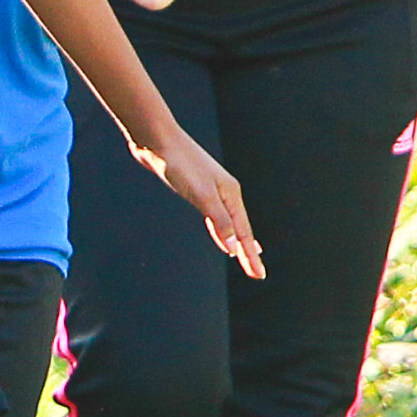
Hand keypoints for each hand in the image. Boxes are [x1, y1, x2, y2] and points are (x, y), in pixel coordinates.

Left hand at [147, 132, 262, 278]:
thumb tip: (234, 247)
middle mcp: (225, 193)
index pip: (243, 233)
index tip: (259, 276)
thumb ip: (219, 221)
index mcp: (231, 194)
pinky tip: (221, 232)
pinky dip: (221, 229)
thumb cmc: (179, 164)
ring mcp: (212, 190)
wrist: (157, 141)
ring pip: (228, 222)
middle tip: (257, 274)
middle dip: (248, 253)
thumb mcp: (201, 195)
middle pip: (240, 229)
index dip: (251, 256)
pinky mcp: (196, 189)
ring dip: (237, 241)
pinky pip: (215, 216)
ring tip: (246, 255)